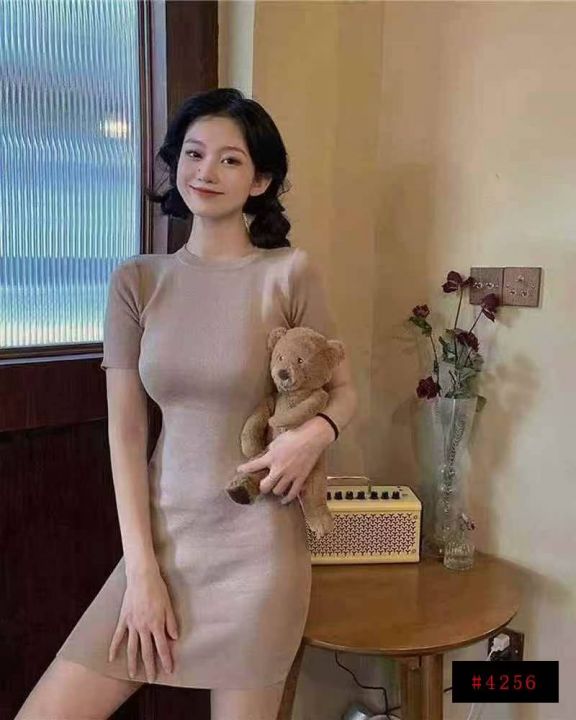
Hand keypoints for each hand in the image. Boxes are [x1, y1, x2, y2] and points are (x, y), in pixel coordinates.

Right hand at [108, 566, 178, 682]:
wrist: (142, 577)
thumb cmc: (158, 589)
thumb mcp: (169, 605)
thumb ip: (171, 622)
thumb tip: (175, 638)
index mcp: (156, 624)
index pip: (162, 647)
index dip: (166, 660)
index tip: (169, 671)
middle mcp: (144, 627)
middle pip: (147, 651)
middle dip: (150, 667)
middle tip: (151, 679)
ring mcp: (132, 624)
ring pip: (132, 648)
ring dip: (133, 662)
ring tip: (133, 674)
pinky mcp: (124, 619)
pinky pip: (118, 636)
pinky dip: (114, 648)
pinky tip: (111, 658)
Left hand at [236, 422, 329, 504]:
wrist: (312, 438)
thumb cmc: (294, 435)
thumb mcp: (277, 441)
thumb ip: (270, 451)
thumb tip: (266, 455)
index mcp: (271, 457)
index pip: (253, 466)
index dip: (245, 469)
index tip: (240, 470)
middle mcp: (278, 469)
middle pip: (265, 486)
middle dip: (262, 486)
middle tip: (262, 485)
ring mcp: (290, 475)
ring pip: (277, 491)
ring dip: (275, 490)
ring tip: (274, 488)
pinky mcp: (300, 479)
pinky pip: (293, 493)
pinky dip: (287, 498)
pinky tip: (284, 500)